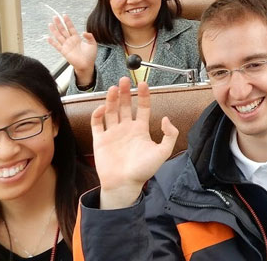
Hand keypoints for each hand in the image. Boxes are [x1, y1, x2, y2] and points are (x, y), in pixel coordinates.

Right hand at [47, 14, 97, 85]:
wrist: (87, 65)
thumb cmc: (90, 55)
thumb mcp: (92, 44)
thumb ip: (90, 37)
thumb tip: (84, 32)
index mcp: (77, 38)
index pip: (71, 28)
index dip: (68, 22)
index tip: (64, 15)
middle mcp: (70, 41)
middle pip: (63, 30)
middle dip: (59, 23)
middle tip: (55, 17)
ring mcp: (66, 46)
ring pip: (59, 36)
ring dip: (54, 30)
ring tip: (50, 24)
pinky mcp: (64, 51)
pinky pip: (57, 46)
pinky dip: (52, 42)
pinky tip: (48, 38)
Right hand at [92, 78, 177, 209]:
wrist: (125, 185)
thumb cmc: (143, 171)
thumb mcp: (163, 152)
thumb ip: (170, 134)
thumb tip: (165, 118)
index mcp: (140, 129)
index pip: (142, 107)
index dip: (143, 95)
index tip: (143, 83)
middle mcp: (126, 128)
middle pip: (125, 105)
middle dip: (125, 92)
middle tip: (124, 80)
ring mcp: (113, 133)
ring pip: (111, 111)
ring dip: (112, 99)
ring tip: (113, 88)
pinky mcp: (100, 140)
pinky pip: (97, 124)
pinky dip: (98, 114)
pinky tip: (102, 107)